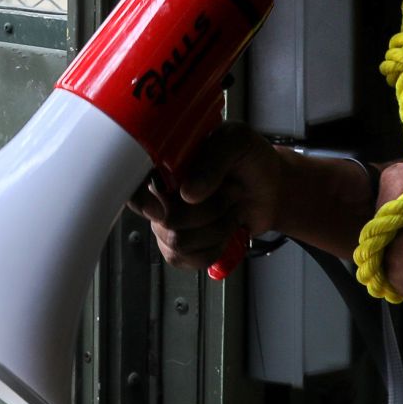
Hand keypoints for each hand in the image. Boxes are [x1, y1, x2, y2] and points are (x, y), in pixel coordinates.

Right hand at [124, 122, 286, 271]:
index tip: (164, 208)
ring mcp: (167, 223)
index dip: (141, 201)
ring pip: (177, 242)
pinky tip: (225, 232)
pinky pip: (186, 260)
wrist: (271, 189)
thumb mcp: (237, 143)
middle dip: (208, 212)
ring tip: (231, 210)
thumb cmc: (249, 160)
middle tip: (231, 192)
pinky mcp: (181, 246)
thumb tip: (187, 193)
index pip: (131, 185)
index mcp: (162, 163)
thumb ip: (213, 161)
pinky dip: (214, 249)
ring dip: (216, 230)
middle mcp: (160, 194)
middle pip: (164, 221)